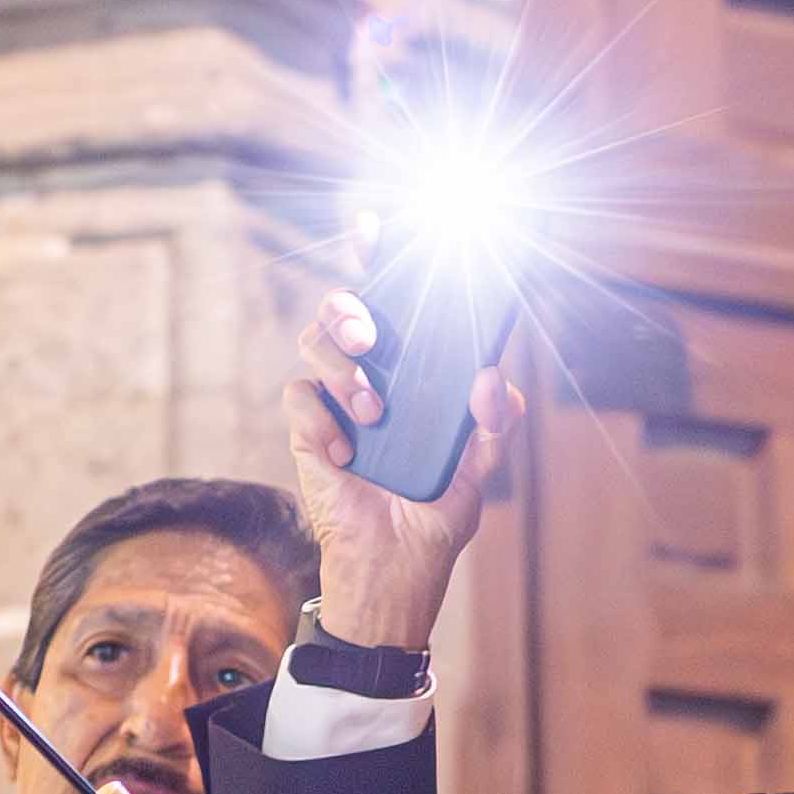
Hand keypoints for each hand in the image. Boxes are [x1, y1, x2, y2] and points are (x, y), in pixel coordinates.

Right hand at [286, 289, 524, 653]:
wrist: (396, 567)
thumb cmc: (434, 513)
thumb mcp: (479, 468)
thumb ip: (495, 422)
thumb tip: (490, 377)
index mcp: (410, 370)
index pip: (389, 298)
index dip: (376, 254)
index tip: (374, 226)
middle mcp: (368, 374)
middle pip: (341, 305)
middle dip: (351, 308)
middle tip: (374, 341)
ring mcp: (334, 400)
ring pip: (313, 340)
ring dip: (343, 368)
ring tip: (374, 412)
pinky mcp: (307, 432)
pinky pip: (298, 397)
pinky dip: (322, 419)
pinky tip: (345, 451)